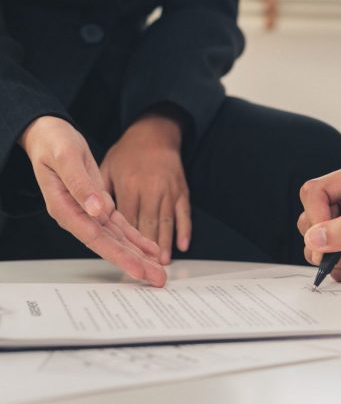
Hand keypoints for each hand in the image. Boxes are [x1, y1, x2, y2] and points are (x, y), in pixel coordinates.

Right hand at [19, 116, 165, 285]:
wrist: (50, 135)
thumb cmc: (54, 144)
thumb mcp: (66, 158)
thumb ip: (80, 185)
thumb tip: (96, 210)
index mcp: (65, 208)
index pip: (95, 238)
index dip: (119, 255)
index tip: (138, 268)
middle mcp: (77, 216)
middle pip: (109, 245)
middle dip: (134, 263)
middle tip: (157, 278)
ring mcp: (88, 213)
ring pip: (117, 239)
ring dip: (138, 255)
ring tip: (158, 270)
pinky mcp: (98, 205)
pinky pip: (119, 226)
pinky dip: (135, 238)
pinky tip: (149, 249)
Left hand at [101, 113, 190, 264]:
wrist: (155, 133)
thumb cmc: (128, 152)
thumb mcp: (107, 167)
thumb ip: (101, 193)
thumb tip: (94, 216)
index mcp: (129, 185)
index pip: (125, 220)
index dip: (124, 241)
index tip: (123, 258)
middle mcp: (151, 189)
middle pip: (147, 225)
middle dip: (146, 250)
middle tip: (146, 270)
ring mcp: (169, 191)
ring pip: (166, 222)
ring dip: (164, 244)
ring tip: (161, 264)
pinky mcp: (181, 190)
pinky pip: (184, 213)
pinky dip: (184, 230)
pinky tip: (182, 246)